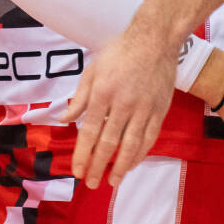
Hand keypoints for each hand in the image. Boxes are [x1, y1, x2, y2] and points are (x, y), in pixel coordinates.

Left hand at [61, 19, 175, 189]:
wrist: (154, 40)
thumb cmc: (119, 52)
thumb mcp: (93, 70)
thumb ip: (79, 98)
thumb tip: (63, 120)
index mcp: (102, 93)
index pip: (90, 131)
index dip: (83, 154)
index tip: (77, 171)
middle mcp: (123, 104)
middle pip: (109, 143)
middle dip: (99, 166)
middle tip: (91, 183)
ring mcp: (144, 108)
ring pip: (131, 145)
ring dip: (121, 166)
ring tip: (112, 181)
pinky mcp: (160, 110)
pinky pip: (149, 138)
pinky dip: (140, 154)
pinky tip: (131, 164)